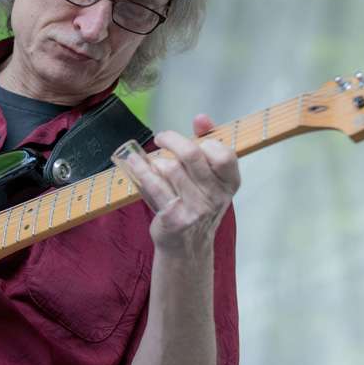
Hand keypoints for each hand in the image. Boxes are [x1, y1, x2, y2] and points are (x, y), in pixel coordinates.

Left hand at [126, 114, 240, 256]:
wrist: (188, 246)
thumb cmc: (197, 203)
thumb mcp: (208, 177)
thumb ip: (207, 143)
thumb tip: (201, 118)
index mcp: (229, 184)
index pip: (224, 154)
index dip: (206, 141)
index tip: (192, 139)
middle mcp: (216, 197)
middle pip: (192, 154)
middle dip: (172, 139)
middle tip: (162, 138)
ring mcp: (195, 209)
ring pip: (170, 168)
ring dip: (157, 160)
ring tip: (154, 162)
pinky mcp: (174, 217)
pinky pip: (153, 184)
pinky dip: (141, 169)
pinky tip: (134, 163)